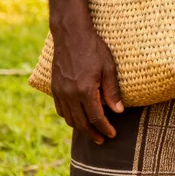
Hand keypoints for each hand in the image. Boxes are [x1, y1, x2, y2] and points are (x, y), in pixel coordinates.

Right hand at [51, 27, 123, 144]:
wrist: (71, 35)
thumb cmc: (94, 48)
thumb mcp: (109, 67)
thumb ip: (112, 91)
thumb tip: (119, 111)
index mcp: (85, 90)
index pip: (96, 117)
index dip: (105, 128)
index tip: (112, 134)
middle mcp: (70, 95)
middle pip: (81, 123)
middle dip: (93, 134)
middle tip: (102, 139)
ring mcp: (60, 92)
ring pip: (70, 119)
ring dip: (81, 128)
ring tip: (92, 131)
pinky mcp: (54, 88)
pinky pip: (61, 110)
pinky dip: (70, 118)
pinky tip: (78, 117)